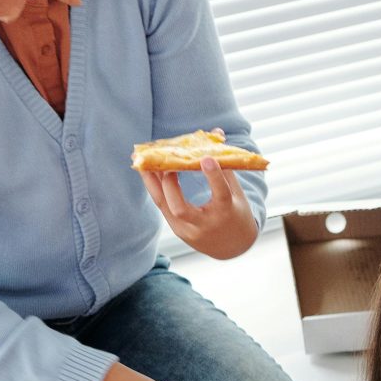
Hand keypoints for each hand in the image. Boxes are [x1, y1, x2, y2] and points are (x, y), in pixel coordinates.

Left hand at [139, 152, 258, 258]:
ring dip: (152, 182)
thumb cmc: (236, 213)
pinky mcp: (177, 229)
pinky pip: (161, 205)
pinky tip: (148, 171)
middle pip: (180, 208)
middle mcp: (204, 225)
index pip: (220, 194)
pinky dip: (155, 186)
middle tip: (169, 164)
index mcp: (226, 213)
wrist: (232, 247)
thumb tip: (217, 134)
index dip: (213, 176)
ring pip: (163, 205)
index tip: (206, 158)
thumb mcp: (237, 192)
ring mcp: (187, 230)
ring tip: (143, 161)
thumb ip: (225, 165)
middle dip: (170, 183)